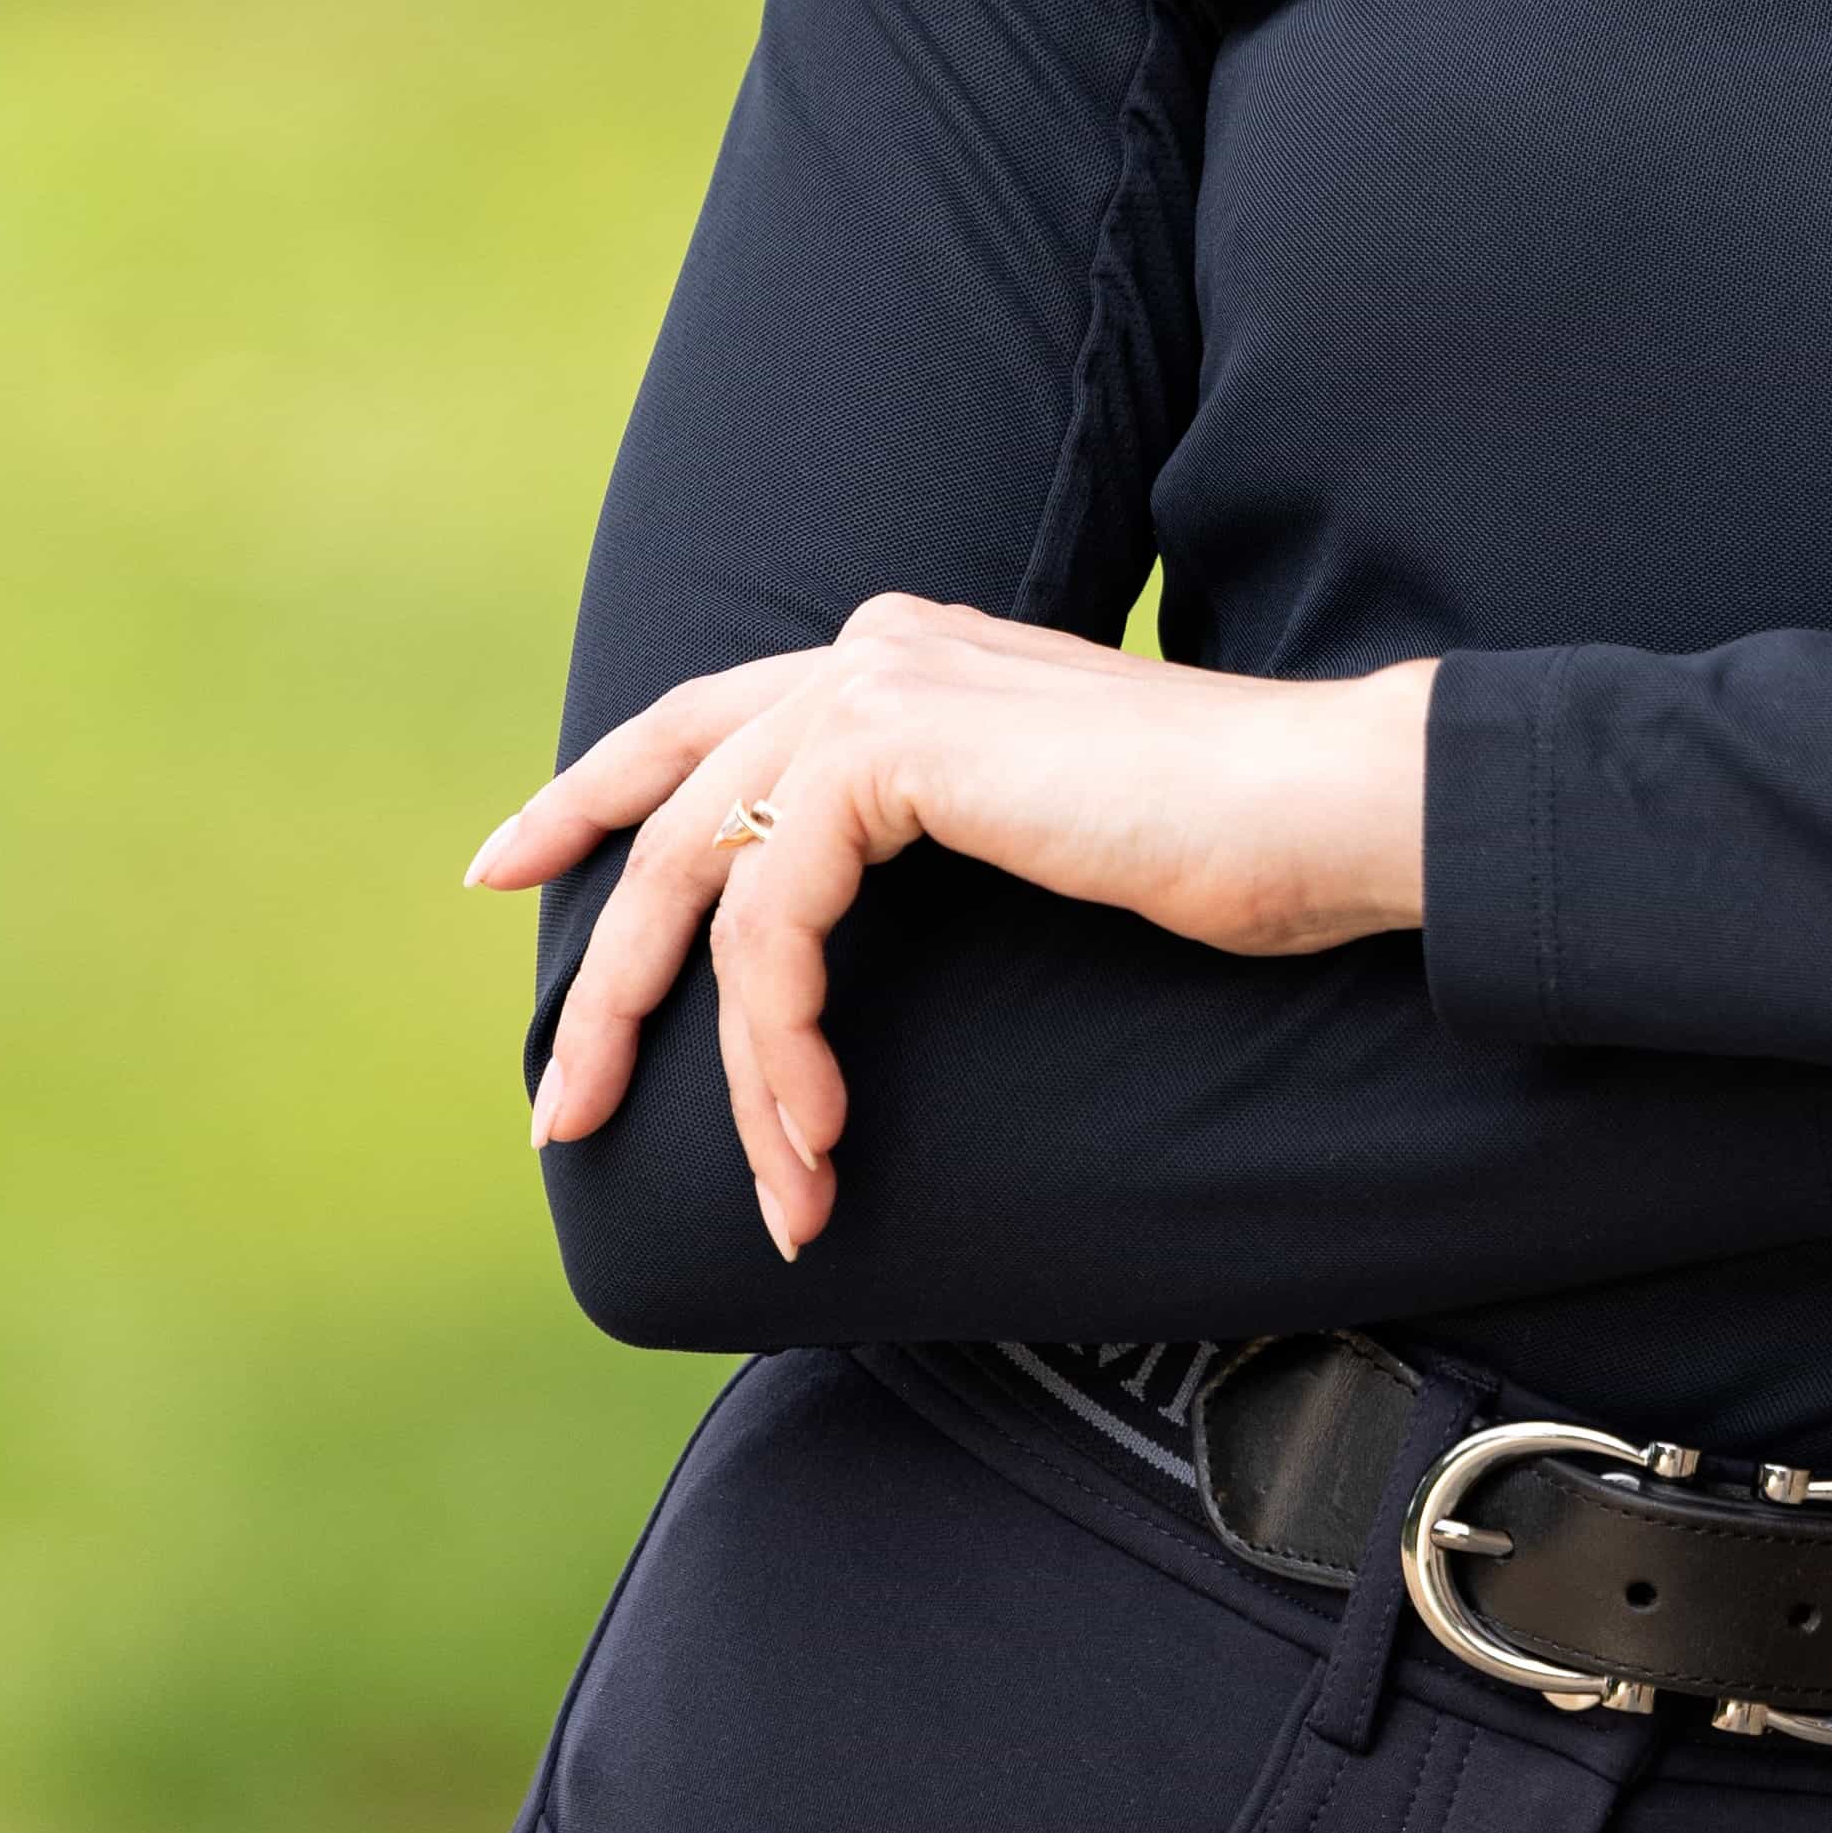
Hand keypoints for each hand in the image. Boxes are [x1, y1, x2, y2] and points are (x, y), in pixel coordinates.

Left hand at [467, 603, 1435, 1258]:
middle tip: (566, 1110)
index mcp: (901, 653)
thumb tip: (831, 921)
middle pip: (669, 813)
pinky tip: (817, 1132)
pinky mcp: (895, 751)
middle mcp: (871, 647)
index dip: (589, 795)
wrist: (1326, 811)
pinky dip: (780, 1044)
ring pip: (713, 889)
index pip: (696, 719)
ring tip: (782, 1185)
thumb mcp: (1034, 837)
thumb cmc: (1220, 848)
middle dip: (614, 980)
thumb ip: (925, 835)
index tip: (505, 872)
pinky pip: (775, 924)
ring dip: (733, 1065)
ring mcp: (878, 685)